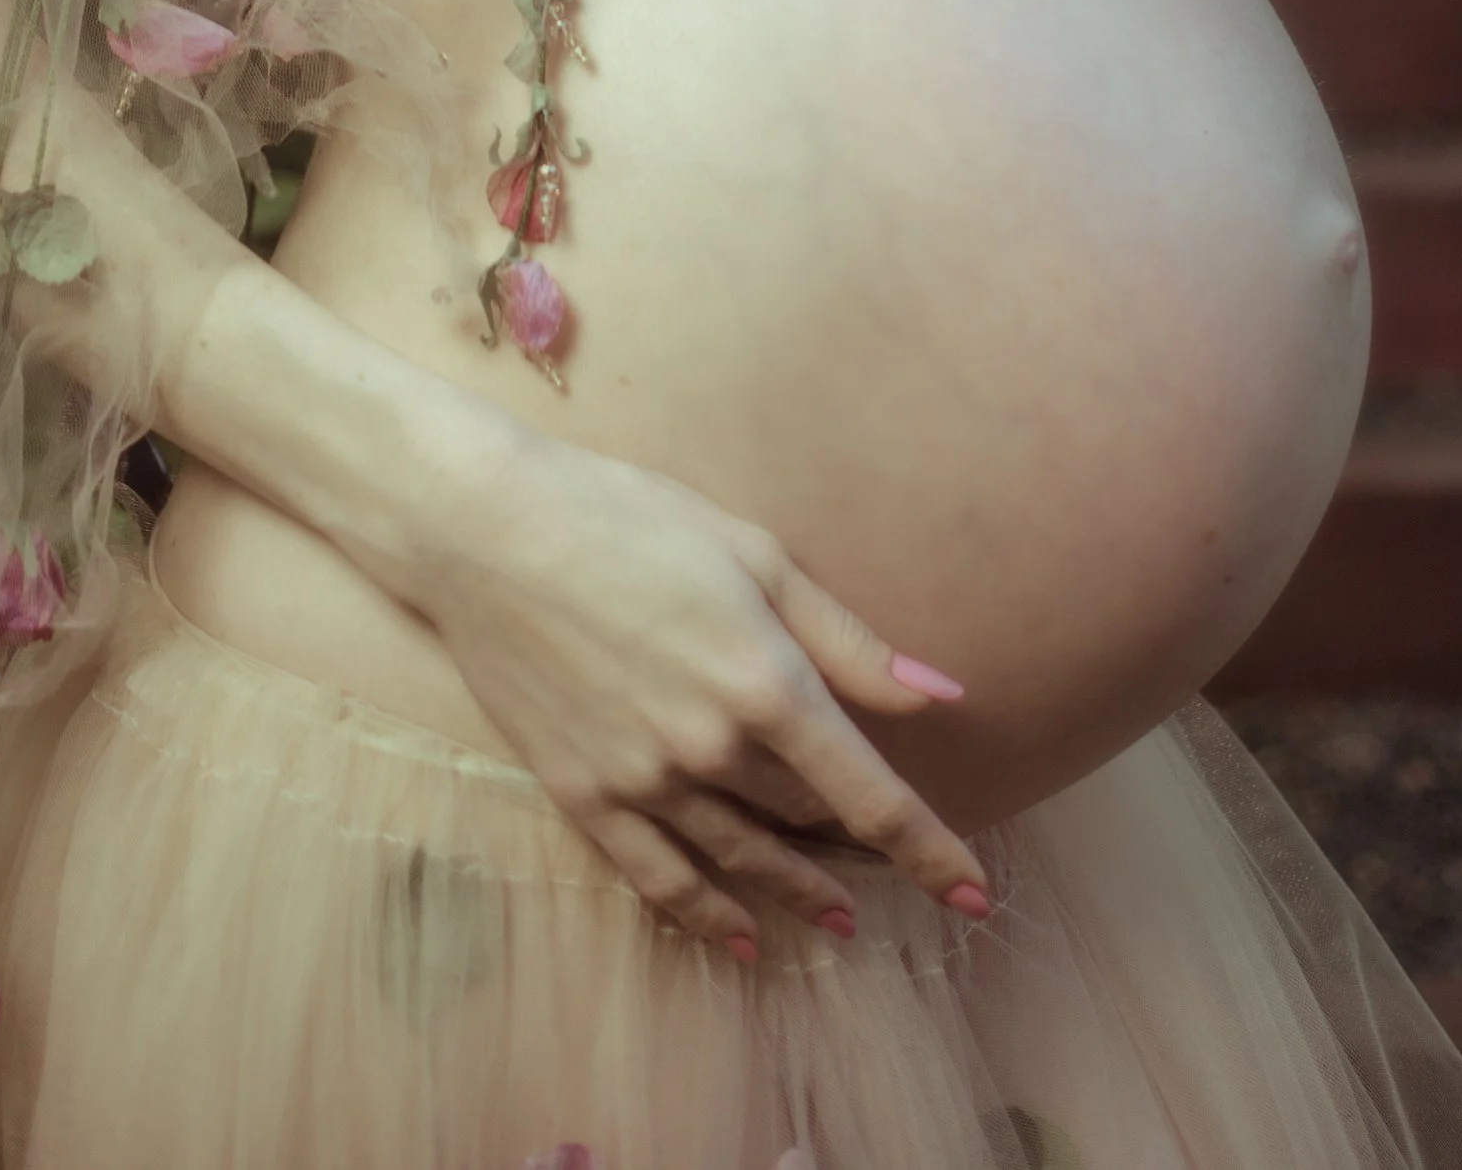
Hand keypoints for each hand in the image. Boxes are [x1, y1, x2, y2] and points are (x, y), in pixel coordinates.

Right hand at [385, 415, 988, 958]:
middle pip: (807, 820)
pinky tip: (741, 942)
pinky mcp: (584, 797)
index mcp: (763, 682)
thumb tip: (943, 694)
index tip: (977, 896)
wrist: (484, 530)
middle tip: (891, 861)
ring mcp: (642, 782)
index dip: (931, 853)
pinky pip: (659, 881)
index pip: (870, 797)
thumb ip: (848, 638)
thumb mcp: (753, 554)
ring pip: (743, 861)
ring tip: (840, 921)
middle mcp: (710, 749)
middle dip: (855, 843)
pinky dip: (707, 918)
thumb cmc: (627, 518)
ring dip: (798, 894)